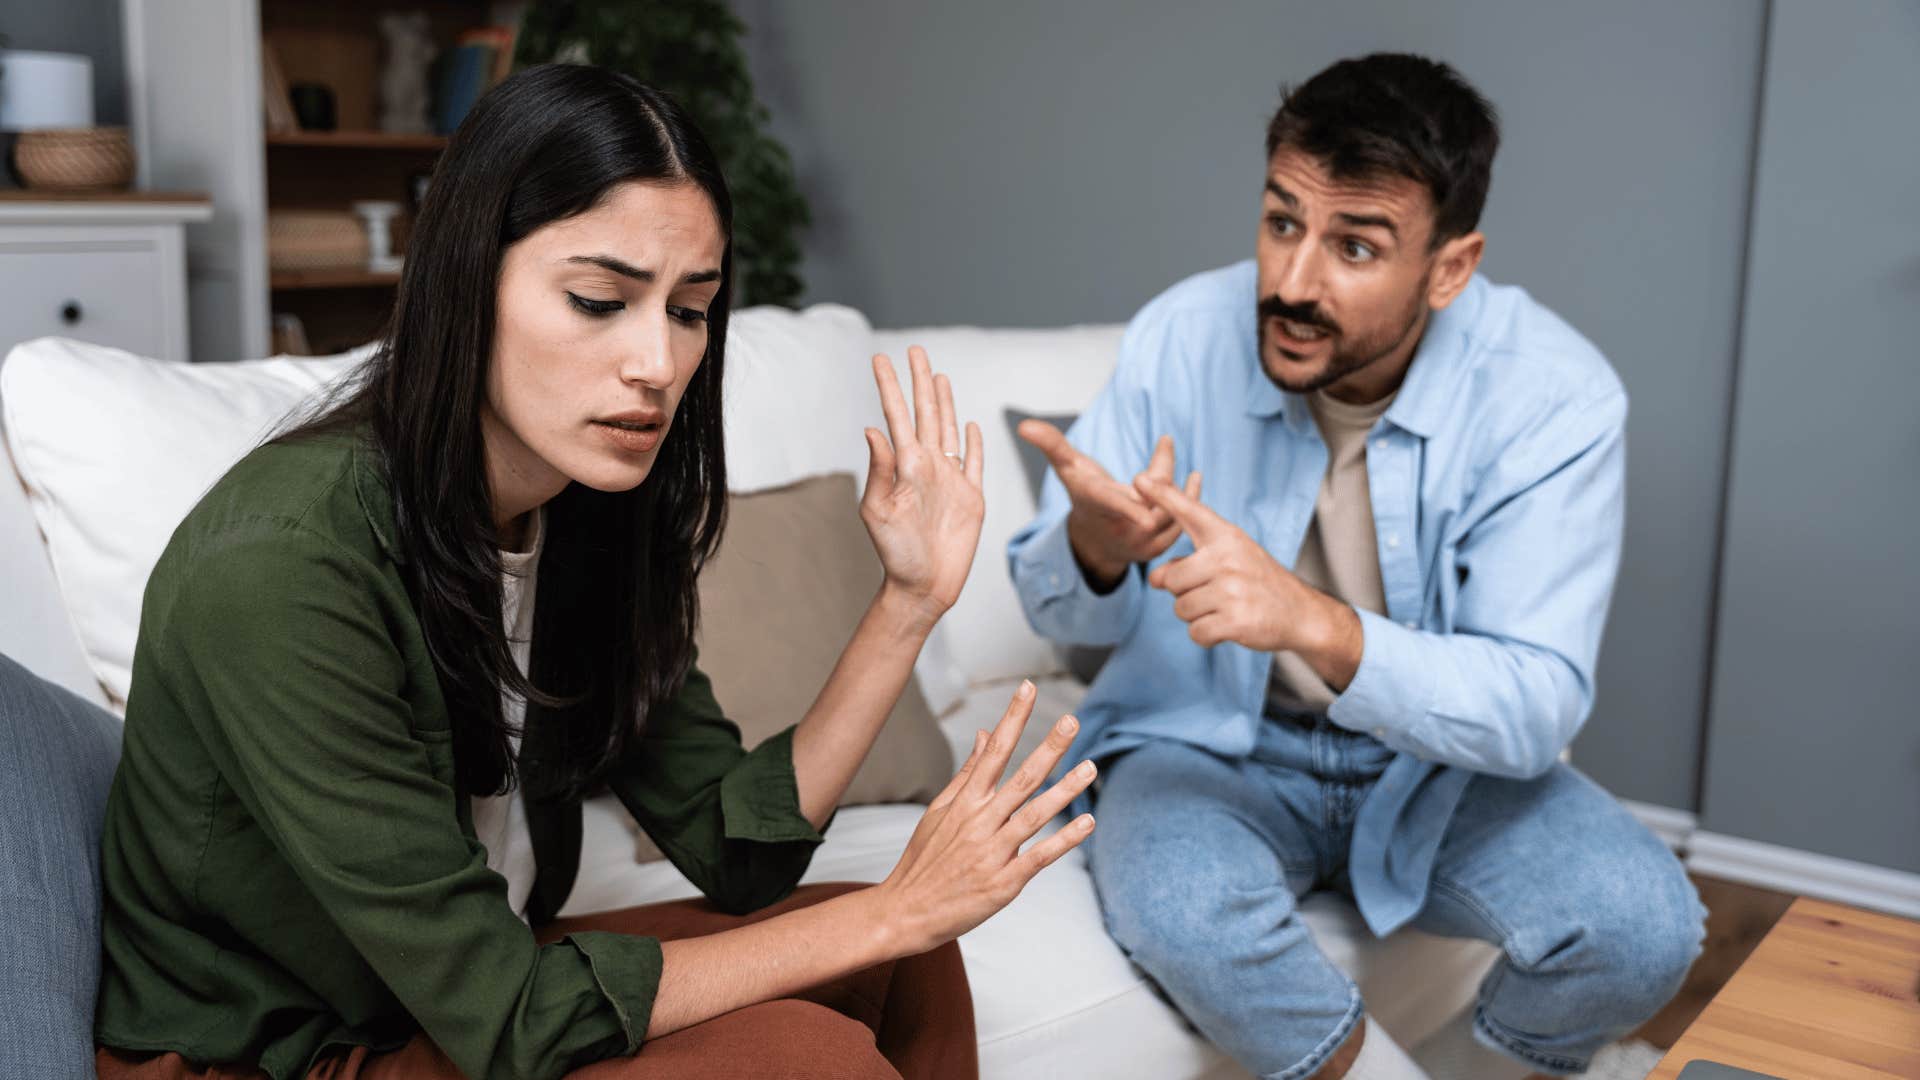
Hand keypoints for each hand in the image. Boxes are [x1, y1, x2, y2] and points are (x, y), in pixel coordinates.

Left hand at [862, 347, 985, 625]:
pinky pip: (974, 462)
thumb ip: (879, 470)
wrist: (923, 586)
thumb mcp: (879, 511)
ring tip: (938, 376)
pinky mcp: (971, 497)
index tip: (880, 358)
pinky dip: (974, 442)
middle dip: (920, 382)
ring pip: (949, 430)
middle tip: (915, 350)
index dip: (889, 386)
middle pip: (926, 413)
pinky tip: (971, 425)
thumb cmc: (896, 554)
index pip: (897, 416)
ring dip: (945, 402)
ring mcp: (951, 480)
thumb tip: (873, 429)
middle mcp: (928, 466)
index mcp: (905, 466)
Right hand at [873, 680, 1096, 956]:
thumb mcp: (939, 810)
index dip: (1012, 718)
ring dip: (1066, 790)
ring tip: (1090, 767)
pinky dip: (1065, 840)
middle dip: (1049, 748)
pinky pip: (1039, 857)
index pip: (994, 751)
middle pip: (1021, 778)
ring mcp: (992, 853)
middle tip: (1072, 720)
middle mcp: (979, 822)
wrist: (904, 911)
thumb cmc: (924, 859)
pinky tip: (1087, 822)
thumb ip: (968, 772)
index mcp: (965, 802)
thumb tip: (987, 733)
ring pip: (1035, 814)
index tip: (1028, 688)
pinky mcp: (1003, 883)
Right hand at [1016, 421, 1199, 590]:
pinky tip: (1194, 477)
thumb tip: (1024, 425)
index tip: (1141, 480)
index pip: (1110, 501)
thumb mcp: (1068, 469)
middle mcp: (1118, 529)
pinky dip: (1189, 498)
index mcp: (1096, 507)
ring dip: (1175, 482)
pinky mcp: (1158, 549)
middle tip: (1164, 442)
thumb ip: (1051, 445)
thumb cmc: (1084, 495)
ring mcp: (1140, 543)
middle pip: (1151, 497)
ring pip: (1170, 509)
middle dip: (1161, 468)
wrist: (1097, 540)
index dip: (1125, 493)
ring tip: (1173, 455)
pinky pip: (1182, 523)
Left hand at [1135, 476, 1360, 681]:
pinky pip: (1196, 632)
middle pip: (1170, 580)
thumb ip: (1189, 561)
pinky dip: (1207, 635)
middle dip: (1184, 593)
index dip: (1163, 495)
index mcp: (1226, 537)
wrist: (1301, 613)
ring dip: (1197, 615)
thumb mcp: (1231, 558)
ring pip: (1181, 608)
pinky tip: (1228, 626)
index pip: (1190, 511)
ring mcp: (1232, 589)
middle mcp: (1228, 558)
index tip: (1138, 478)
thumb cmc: (1258, 583)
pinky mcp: (1236, 620)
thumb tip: (1154, 578)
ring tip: (1225, 608)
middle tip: (1215, 593)